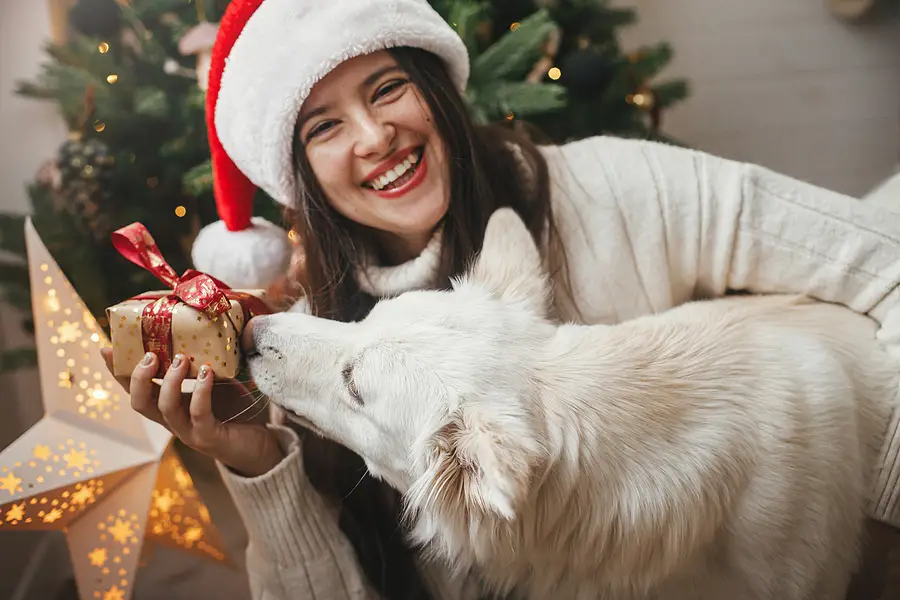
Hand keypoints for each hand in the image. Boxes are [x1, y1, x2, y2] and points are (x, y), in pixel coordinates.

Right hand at [101, 348, 283, 476]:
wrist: (260, 443)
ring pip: (164, 408)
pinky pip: (198, 413)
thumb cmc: (236, 410)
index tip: (108, 347)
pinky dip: (200, 391)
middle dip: (138, 377)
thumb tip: (204, 326)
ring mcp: (189, 431)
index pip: (137, 389)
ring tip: (181, 358)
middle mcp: (173, 420)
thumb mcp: (217, 381)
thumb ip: (204, 361)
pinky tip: (207, 373)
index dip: (119, 371)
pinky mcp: (209, 437)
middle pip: (140, 403)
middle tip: (151, 354)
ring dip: (169, 381)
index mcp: (169, 406)